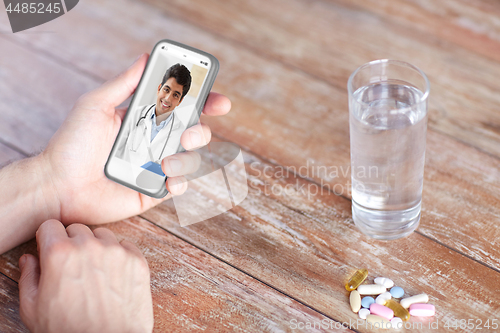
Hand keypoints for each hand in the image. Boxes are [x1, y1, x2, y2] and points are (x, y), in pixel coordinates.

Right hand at [18, 220, 152, 332]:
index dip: (48, 239)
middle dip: (72, 243)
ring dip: (97, 247)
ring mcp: (116, 252)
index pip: (51, 226)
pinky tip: (113, 275)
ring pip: (103, 235)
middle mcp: (90, 246)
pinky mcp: (137, 261)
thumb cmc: (68, 331)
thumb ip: (29, 277)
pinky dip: (119, 255)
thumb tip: (30, 259)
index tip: (51, 249)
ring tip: (95, 271)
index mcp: (60, 253)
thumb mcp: (33, 308)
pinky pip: (126, 246)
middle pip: (77, 229)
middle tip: (73, 265)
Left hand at [40, 53, 230, 224]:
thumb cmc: (72, 144)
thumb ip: (124, 83)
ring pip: (192, 160)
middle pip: (196, 133)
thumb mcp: (96, 105)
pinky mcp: (154, 190)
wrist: (58, 186)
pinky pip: (180, 186)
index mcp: (146, 119)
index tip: (219, 101)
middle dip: (201, 132)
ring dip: (186, 159)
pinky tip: (166, 179)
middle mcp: (156, 142)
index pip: (183, 108)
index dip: (205, 103)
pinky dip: (180, 183)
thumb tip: (145, 58)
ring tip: (164, 163)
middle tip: (188, 133)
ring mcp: (157, 167)